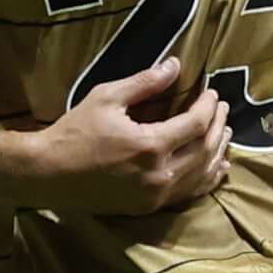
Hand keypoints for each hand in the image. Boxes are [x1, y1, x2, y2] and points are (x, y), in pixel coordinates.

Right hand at [7, 60, 229, 214]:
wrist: (46, 173)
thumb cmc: (73, 132)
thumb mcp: (106, 98)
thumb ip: (144, 83)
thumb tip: (175, 65)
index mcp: (150, 146)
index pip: (196, 125)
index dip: (209, 107)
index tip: (212, 93)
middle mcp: (160, 175)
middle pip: (206, 149)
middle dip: (219, 126)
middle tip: (223, 109)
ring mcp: (156, 195)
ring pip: (202, 174)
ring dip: (218, 152)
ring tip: (226, 133)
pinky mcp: (149, 207)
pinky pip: (189, 193)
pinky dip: (207, 178)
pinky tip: (216, 167)